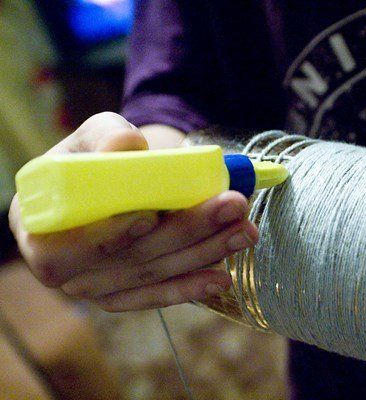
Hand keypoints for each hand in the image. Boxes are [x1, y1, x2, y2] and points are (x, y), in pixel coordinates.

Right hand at [10, 112, 257, 310]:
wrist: (105, 185)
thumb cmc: (90, 160)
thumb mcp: (89, 138)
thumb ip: (103, 137)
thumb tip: (127, 146)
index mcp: (41, 229)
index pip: (67, 246)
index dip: (108, 236)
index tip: (150, 217)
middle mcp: (67, 268)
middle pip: (129, 258)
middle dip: (187, 232)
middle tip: (232, 206)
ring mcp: (97, 287)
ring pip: (154, 274)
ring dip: (204, 253)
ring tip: (243, 230)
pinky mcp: (126, 294)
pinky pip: (160, 295)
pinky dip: (192, 287)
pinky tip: (222, 278)